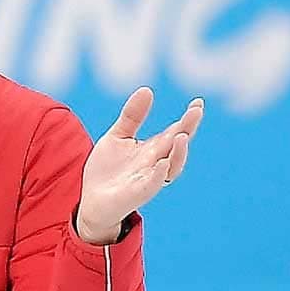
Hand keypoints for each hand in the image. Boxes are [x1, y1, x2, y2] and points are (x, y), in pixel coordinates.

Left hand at [75, 88, 201, 244]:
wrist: (91, 200)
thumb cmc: (108, 170)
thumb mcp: (118, 136)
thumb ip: (132, 116)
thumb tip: (147, 89)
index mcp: (153, 148)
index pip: (175, 131)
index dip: (188, 118)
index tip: (198, 103)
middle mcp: (156, 162)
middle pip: (177, 145)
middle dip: (188, 128)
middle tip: (196, 112)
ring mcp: (150, 179)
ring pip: (172, 166)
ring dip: (178, 152)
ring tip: (181, 135)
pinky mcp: (138, 193)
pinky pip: (154, 184)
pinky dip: (159, 174)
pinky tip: (162, 164)